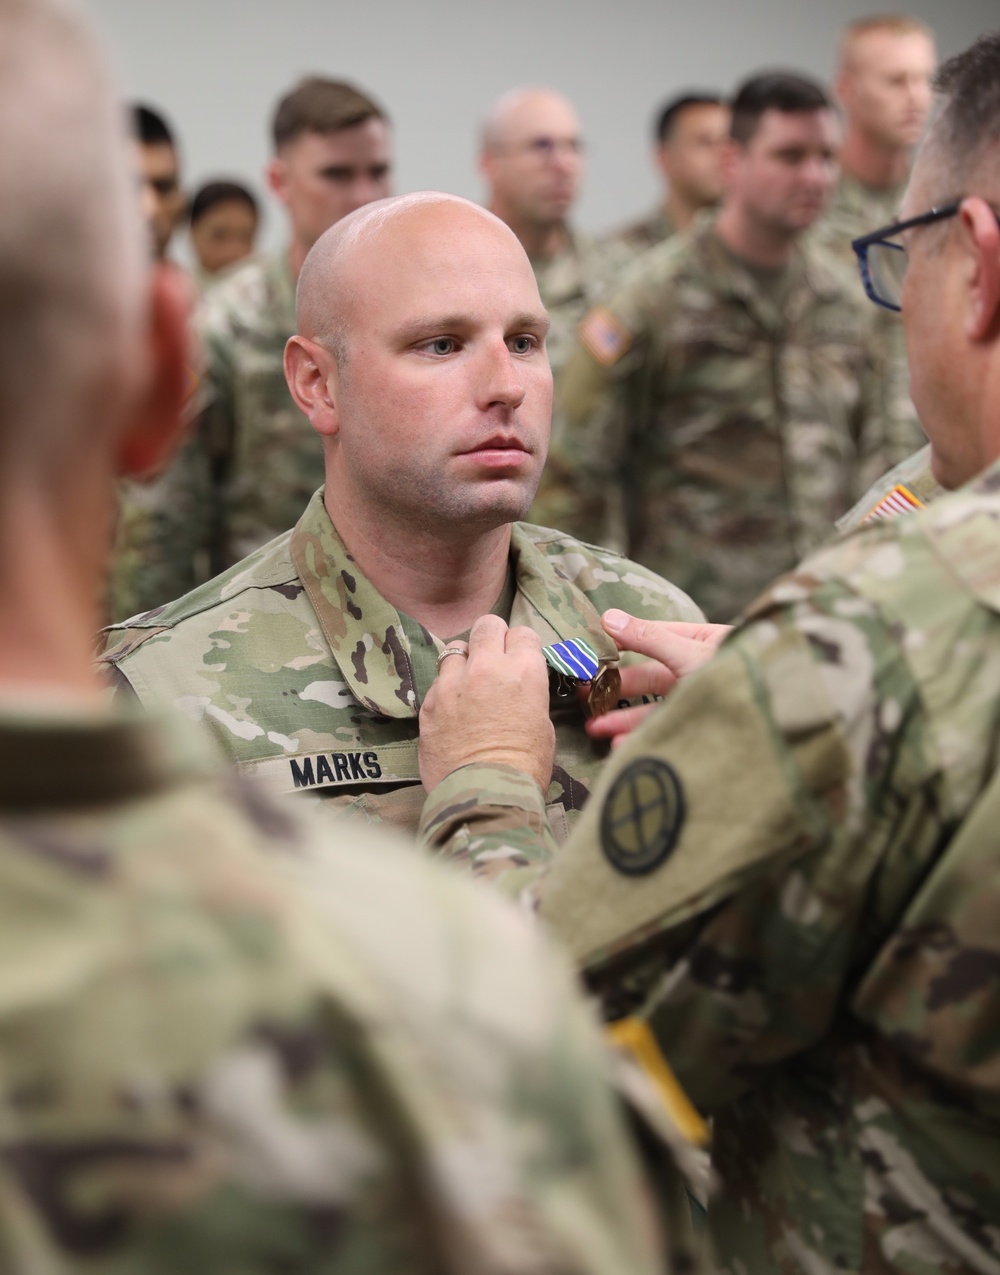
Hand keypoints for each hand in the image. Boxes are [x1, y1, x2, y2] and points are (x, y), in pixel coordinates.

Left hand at [419, 614, 554, 793]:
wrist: (485, 794)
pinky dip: (446, 688)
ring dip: (464, 661)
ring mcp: (453, 682)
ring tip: (468, 683)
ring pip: (456, 649)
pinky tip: (452, 708)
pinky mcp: (429, 702)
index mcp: (524, 671)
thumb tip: (519, 690)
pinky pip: (438, 680)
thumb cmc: (525, 766)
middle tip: (493, 657)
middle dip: (492, 637)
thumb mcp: (542, 725)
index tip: (520, 657)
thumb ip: (529, 695)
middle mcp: (487, 667)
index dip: (522, 646)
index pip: (523, 633)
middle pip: (487, 625)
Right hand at [586, 609, 730, 745]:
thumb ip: (649, 638)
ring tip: (593, 727)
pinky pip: (666, 729)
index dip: (618, 644)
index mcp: (698, 641)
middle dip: (614, 687)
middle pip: (647, 677)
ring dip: (622, 718)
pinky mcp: (698, 726)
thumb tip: (608, 617)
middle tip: (582, 694)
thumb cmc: (740, 673)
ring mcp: (698, 700)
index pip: (649, 638)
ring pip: (653, 707)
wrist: (782, 719)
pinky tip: (620, 746)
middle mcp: (696, 670)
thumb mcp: (690, 652)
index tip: (587, 652)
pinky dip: (642, 737)